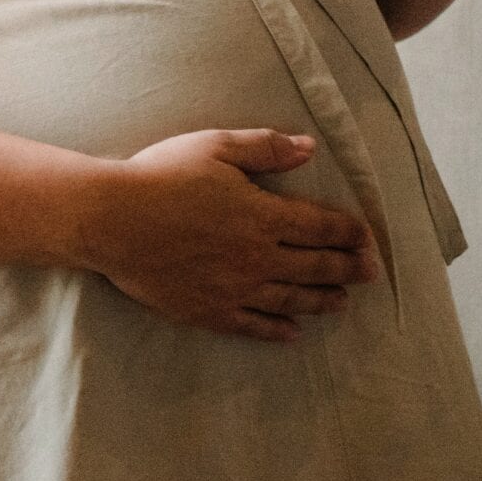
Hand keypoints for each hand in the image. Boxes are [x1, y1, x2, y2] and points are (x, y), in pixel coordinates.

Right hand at [77, 128, 378, 343]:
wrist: (110, 219)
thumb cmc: (160, 176)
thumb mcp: (214, 146)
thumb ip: (264, 148)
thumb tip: (309, 148)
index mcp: (264, 215)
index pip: (323, 227)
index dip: (351, 233)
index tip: (367, 239)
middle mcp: (258, 257)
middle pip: (316, 267)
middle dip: (349, 269)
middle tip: (371, 274)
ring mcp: (235, 288)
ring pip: (292, 300)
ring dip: (323, 301)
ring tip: (341, 303)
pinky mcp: (209, 310)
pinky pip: (253, 326)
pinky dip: (278, 331)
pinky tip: (293, 334)